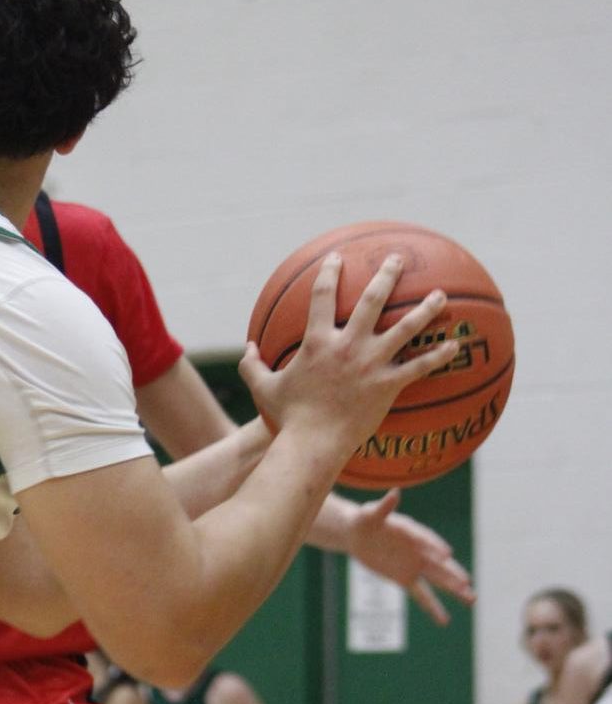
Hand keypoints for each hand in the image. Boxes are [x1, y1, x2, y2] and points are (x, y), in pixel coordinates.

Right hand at [240, 253, 458, 461]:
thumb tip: (246, 348)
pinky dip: (439, 356)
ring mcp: (371, 363)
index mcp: (317, 341)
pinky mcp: (388, 385)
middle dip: (386, 275)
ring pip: (404, 328)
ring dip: (425, 309)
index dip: (329, 273)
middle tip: (398, 259)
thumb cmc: (288, 418)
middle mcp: (348, 345)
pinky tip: (456, 346)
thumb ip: (252, 366)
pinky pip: (419, 367)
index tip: (337, 259)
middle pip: (372, 300)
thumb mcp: (264, 389)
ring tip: (440, 295)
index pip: (322, 296)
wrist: (313, 443)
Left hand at [340, 486, 474, 624]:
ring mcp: (414, 565)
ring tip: (472, 599)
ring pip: (437, 580)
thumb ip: (384, 507)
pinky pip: (421, 595)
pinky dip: (432, 607)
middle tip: (467, 583)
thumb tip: (395, 493)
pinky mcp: (405, 578)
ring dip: (453, 589)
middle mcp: (419, 550)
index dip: (435, 546)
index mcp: (412, 532)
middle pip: (438, 563)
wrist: (356, 535)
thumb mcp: (370, 514)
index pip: (426, 539)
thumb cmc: (364, 520)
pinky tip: (444, 621)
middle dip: (452, 573)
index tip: (446, 554)